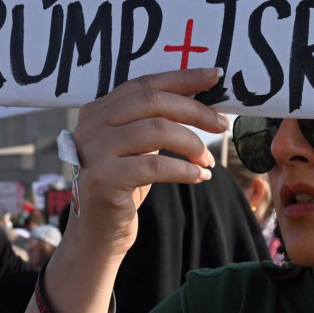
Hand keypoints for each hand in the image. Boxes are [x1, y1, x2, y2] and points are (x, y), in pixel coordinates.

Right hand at [61, 68, 228, 264]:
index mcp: (98, 111)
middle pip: (153, 103)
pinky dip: (185, 170)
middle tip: (222, 125)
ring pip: (157, 131)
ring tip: (208, 161)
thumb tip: (200, 99)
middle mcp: (91, 126)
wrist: (97, 235)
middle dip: (195, 111)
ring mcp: (94, 151)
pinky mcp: (103, 180)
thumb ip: (155, 121)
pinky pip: (155, 166)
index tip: (215, 77)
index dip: (182, 78)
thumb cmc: (124, 188)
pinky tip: (199, 177)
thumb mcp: (138, 148)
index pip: (144, 84)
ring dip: (193, 145)